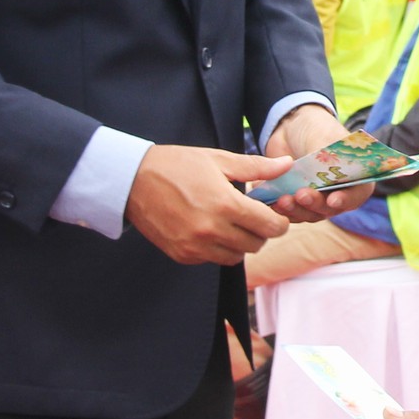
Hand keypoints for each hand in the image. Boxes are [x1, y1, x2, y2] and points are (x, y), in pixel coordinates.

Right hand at [127, 144, 293, 263]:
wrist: (132, 181)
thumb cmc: (177, 165)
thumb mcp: (218, 159)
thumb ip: (256, 167)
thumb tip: (287, 165)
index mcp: (224, 204)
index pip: (269, 226)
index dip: (279, 222)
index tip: (275, 215)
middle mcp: (211, 230)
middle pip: (256, 244)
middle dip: (261, 232)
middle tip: (253, 217)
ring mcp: (196, 246)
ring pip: (237, 257)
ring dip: (241, 242)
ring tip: (232, 223)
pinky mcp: (183, 255)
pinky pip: (214, 259)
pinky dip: (219, 249)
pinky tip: (212, 230)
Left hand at [264, 104, 371, 222]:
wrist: (291, 127)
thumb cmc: (316, 129)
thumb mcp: (323, 138)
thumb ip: (326, 158)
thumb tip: (325, 173)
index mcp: (355, 177)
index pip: (356, 194)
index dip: (345, 200)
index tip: (332, 200)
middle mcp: (339, 193)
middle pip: (330, 208)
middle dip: (314, 203)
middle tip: (301, 195)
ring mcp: (318, 200)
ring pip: (309, 214)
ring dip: (296, 209)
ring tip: (282, 199)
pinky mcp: (298, 202)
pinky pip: (291, 213)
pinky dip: (282, 210)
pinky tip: (271, 201)